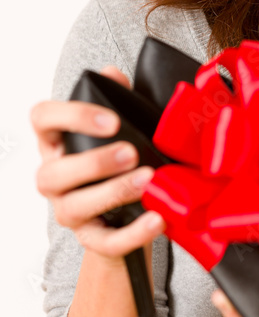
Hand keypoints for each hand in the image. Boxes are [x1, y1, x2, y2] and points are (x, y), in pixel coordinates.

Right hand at [30, 64, 166, 262]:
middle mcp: (54, 179)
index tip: (110, 120)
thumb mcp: (123, 129)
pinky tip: (157, 219)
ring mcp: (68, 212)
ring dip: (112, 192)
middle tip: (131, 153)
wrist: (130, 215)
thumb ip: (117, 101)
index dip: (70, 116)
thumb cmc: (123, 162)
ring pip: (74, 208)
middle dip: (93, 162)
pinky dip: (133, 232)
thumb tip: (112, 74)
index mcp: (58, 144)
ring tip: (147, 181)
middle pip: (53, 173)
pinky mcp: (92, 240)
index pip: (42, 120)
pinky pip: (106, 242)